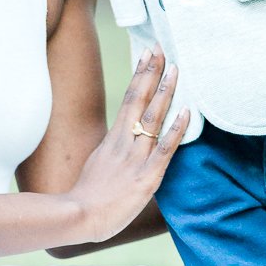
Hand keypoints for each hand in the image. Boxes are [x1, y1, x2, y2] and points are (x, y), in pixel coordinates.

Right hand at [69, 47, 189, 243]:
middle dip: (152, 72)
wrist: (78, 217)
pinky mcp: (147, 177)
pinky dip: (176, 129)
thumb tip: (120, 146)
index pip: (129, 99)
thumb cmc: (86, 198)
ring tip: (176, 69)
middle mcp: (125, 142)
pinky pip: (165, 149)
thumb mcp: (98, 166)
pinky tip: (187, 112)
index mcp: (113, 139)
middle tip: (160, 48)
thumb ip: (112, 153)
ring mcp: (136, 158)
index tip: (147, 54)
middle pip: (139, 100)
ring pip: (153, 118)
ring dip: (165, 92)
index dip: (140, 75)